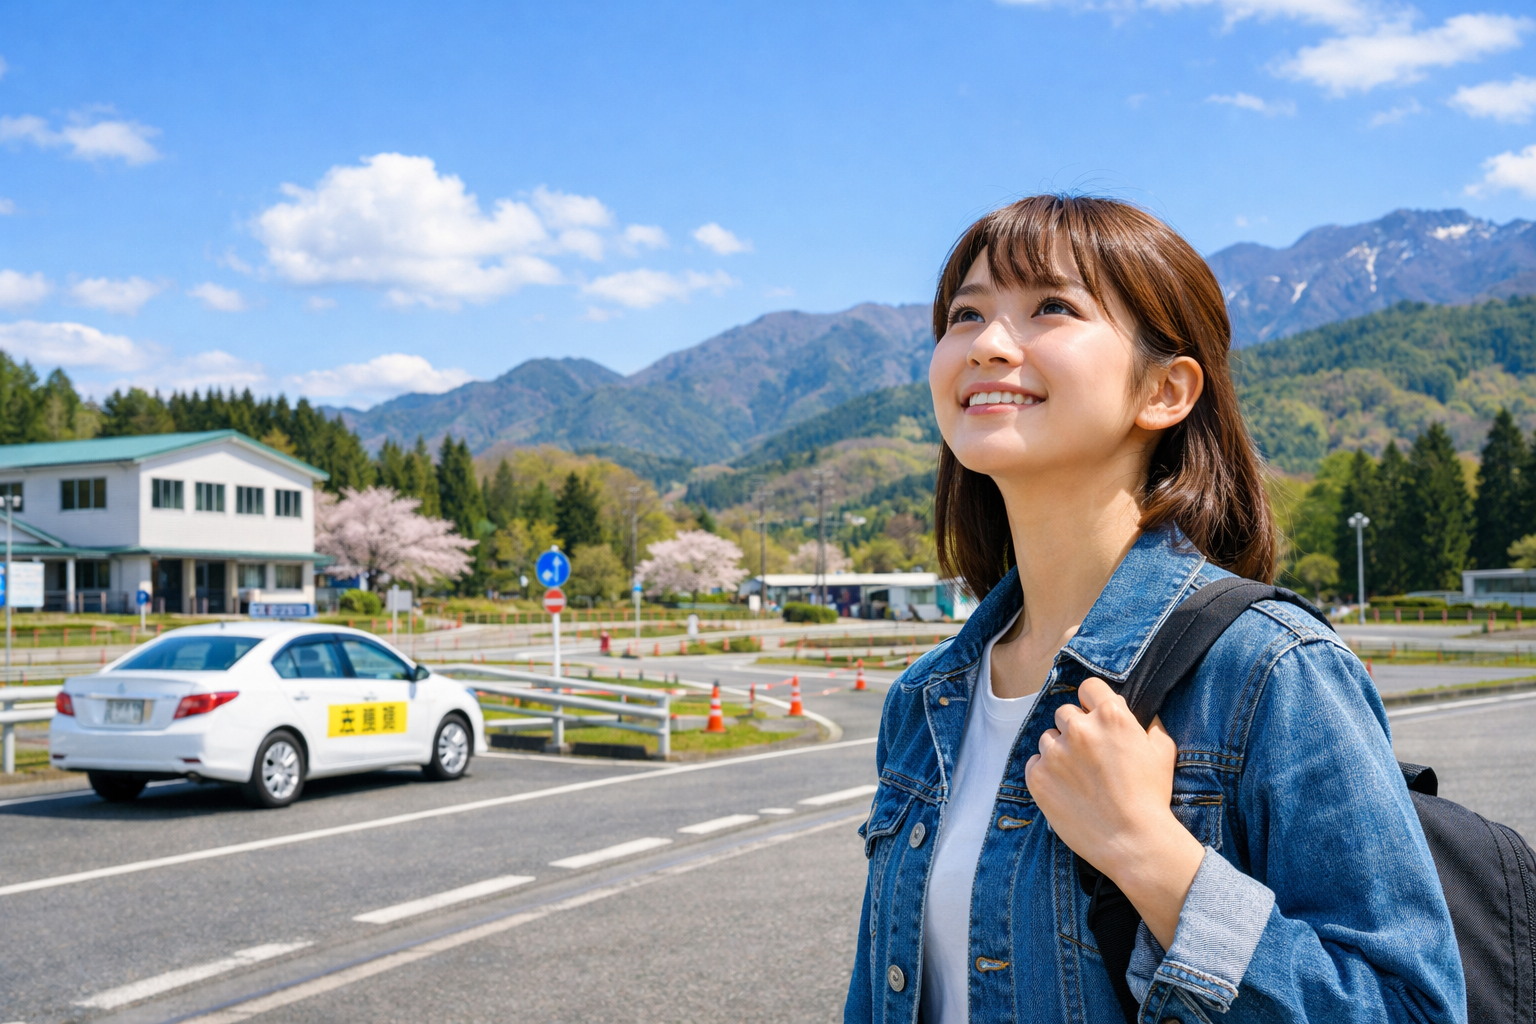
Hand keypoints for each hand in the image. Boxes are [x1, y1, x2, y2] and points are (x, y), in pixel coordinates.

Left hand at [1024, 677, 1205, 948]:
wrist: (1133, 842)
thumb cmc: (1151, 797)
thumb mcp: (1162, 751)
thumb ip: (1147, 723)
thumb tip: (1133, 712)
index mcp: (1110, 716)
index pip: (1089, 687)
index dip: (1093, 701)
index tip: (1095, 716)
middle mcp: (1079, 728)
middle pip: (1065, 712)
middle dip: (1076, 728)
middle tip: (1090, 755)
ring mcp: (1055, 752)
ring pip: (1048, 738)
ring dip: (1060, 751)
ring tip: (1079, 777)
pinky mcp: (1037, 776)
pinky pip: (1034, 762)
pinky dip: (1046, 772)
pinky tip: (1065, 789)